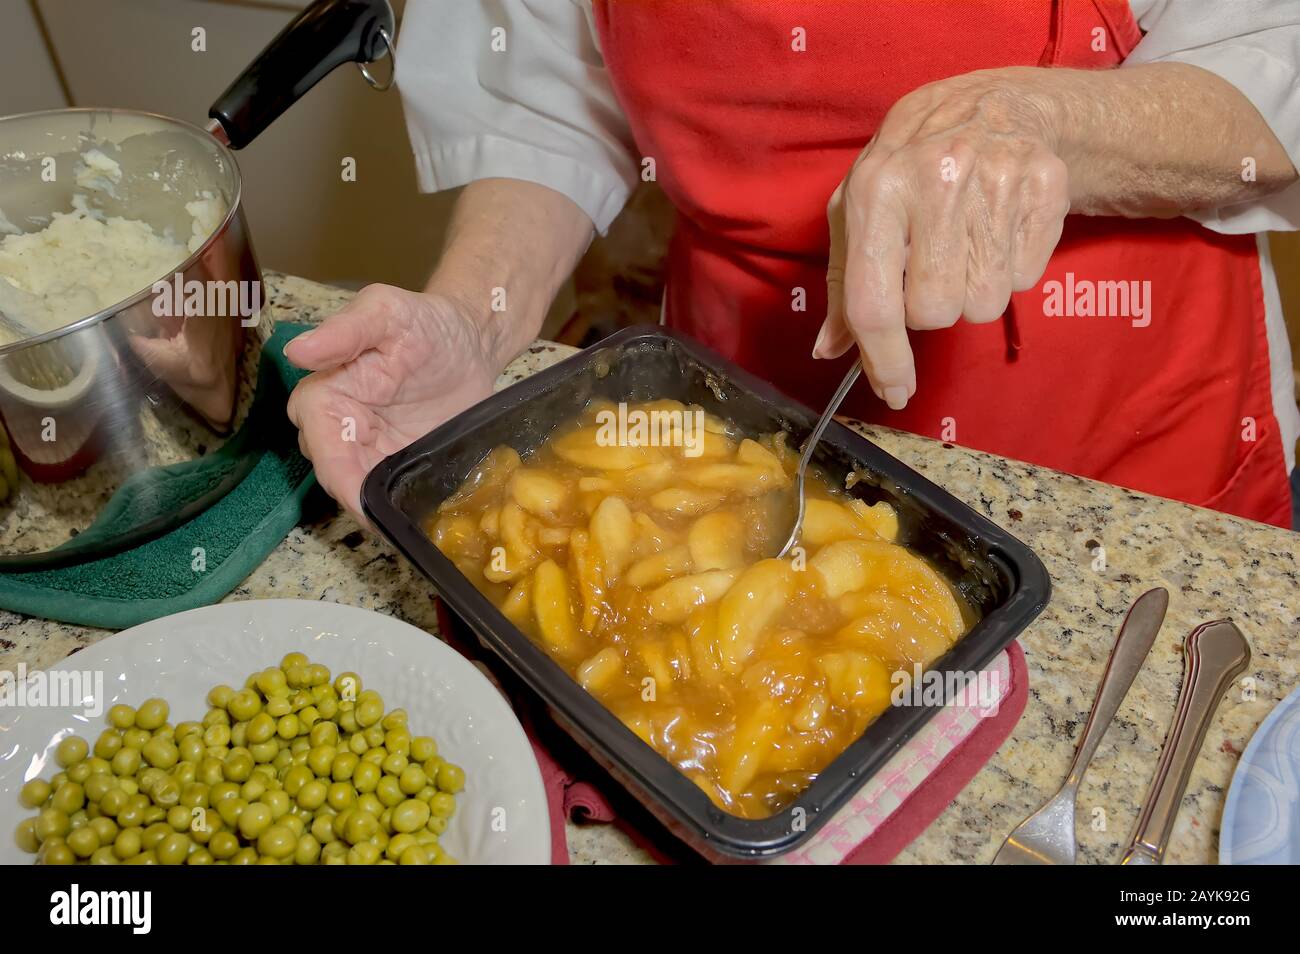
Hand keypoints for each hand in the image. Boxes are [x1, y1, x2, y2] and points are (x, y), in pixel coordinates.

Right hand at [285, 284, 498, 524]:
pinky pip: (387, 492)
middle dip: (353, 493)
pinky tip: (415, 519)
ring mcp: (369, 447)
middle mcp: (341, 422)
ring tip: (401, 525)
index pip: (317, 433)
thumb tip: (297, 352)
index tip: (357, 494)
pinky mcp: (396, 463)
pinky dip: (396, 507)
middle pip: (332, 468)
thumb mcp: (386, 312)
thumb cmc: (425, 320)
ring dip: (373, 507)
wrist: (471, 342)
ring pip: (356, 488)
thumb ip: (345, 331)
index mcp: (329, 389)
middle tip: (386, 516)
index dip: (334, 467)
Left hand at [817, 69, 1069, 407]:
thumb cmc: (909, 168)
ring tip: (964, 246)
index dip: (882, 359)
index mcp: (875, 190)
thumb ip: (844, 283)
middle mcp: (935, 182)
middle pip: (933, 313)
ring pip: (983, 304)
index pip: (874, 302)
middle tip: (930, 269)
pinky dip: (1009, 268)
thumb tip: (829, 349)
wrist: (989, 106)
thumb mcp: (858, 211)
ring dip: (971, 291)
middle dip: (929, 308)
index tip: (893, 391)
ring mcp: (996, 180)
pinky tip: (995, 231)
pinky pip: (1025, 278)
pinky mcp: (1045, 185)